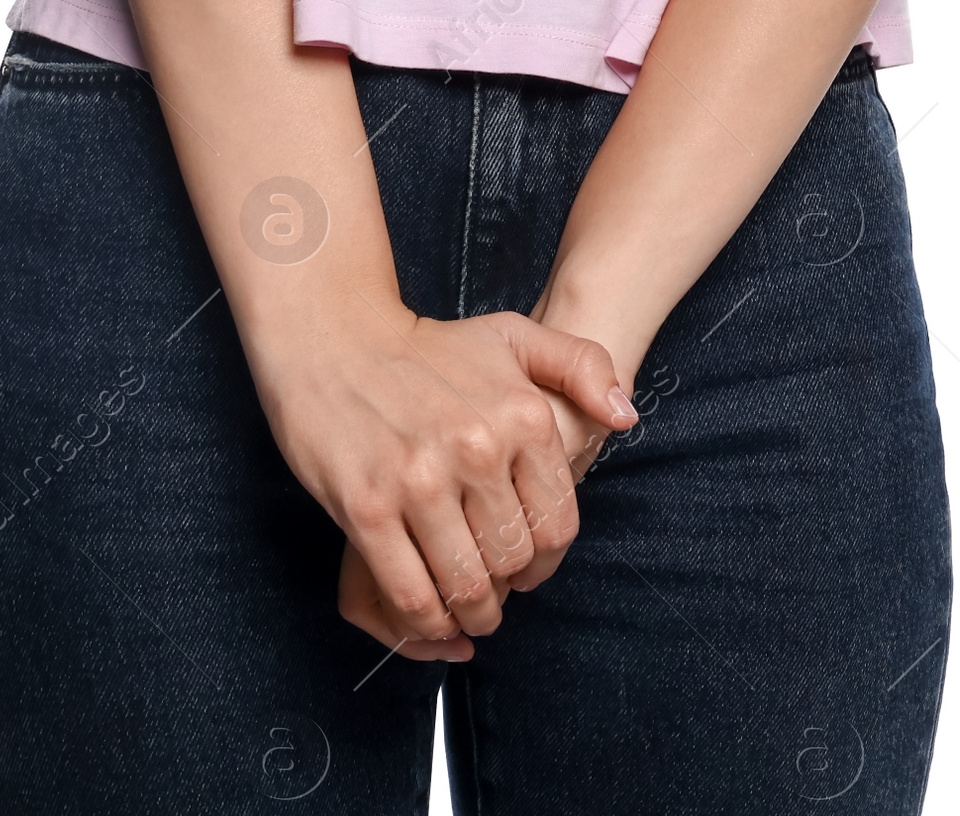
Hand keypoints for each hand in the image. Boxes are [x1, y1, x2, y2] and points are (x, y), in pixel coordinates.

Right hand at [247, 300, 634, 657]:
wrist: (335, 337)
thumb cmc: (428, 346)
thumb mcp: (515, 336)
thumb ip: (583, 366)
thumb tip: (624, 417)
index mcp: (521, 415)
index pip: (557, 524)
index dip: (545, 559)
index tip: (525, 562)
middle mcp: (477, 449)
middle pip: (513, 561)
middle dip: (506, 587)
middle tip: (491, 585)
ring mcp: (420, 482)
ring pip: (466, 586)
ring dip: (471, 614)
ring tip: (466, 608)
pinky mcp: (368, 510)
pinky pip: (411, 595)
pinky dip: (426, 622)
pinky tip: (430, 615)